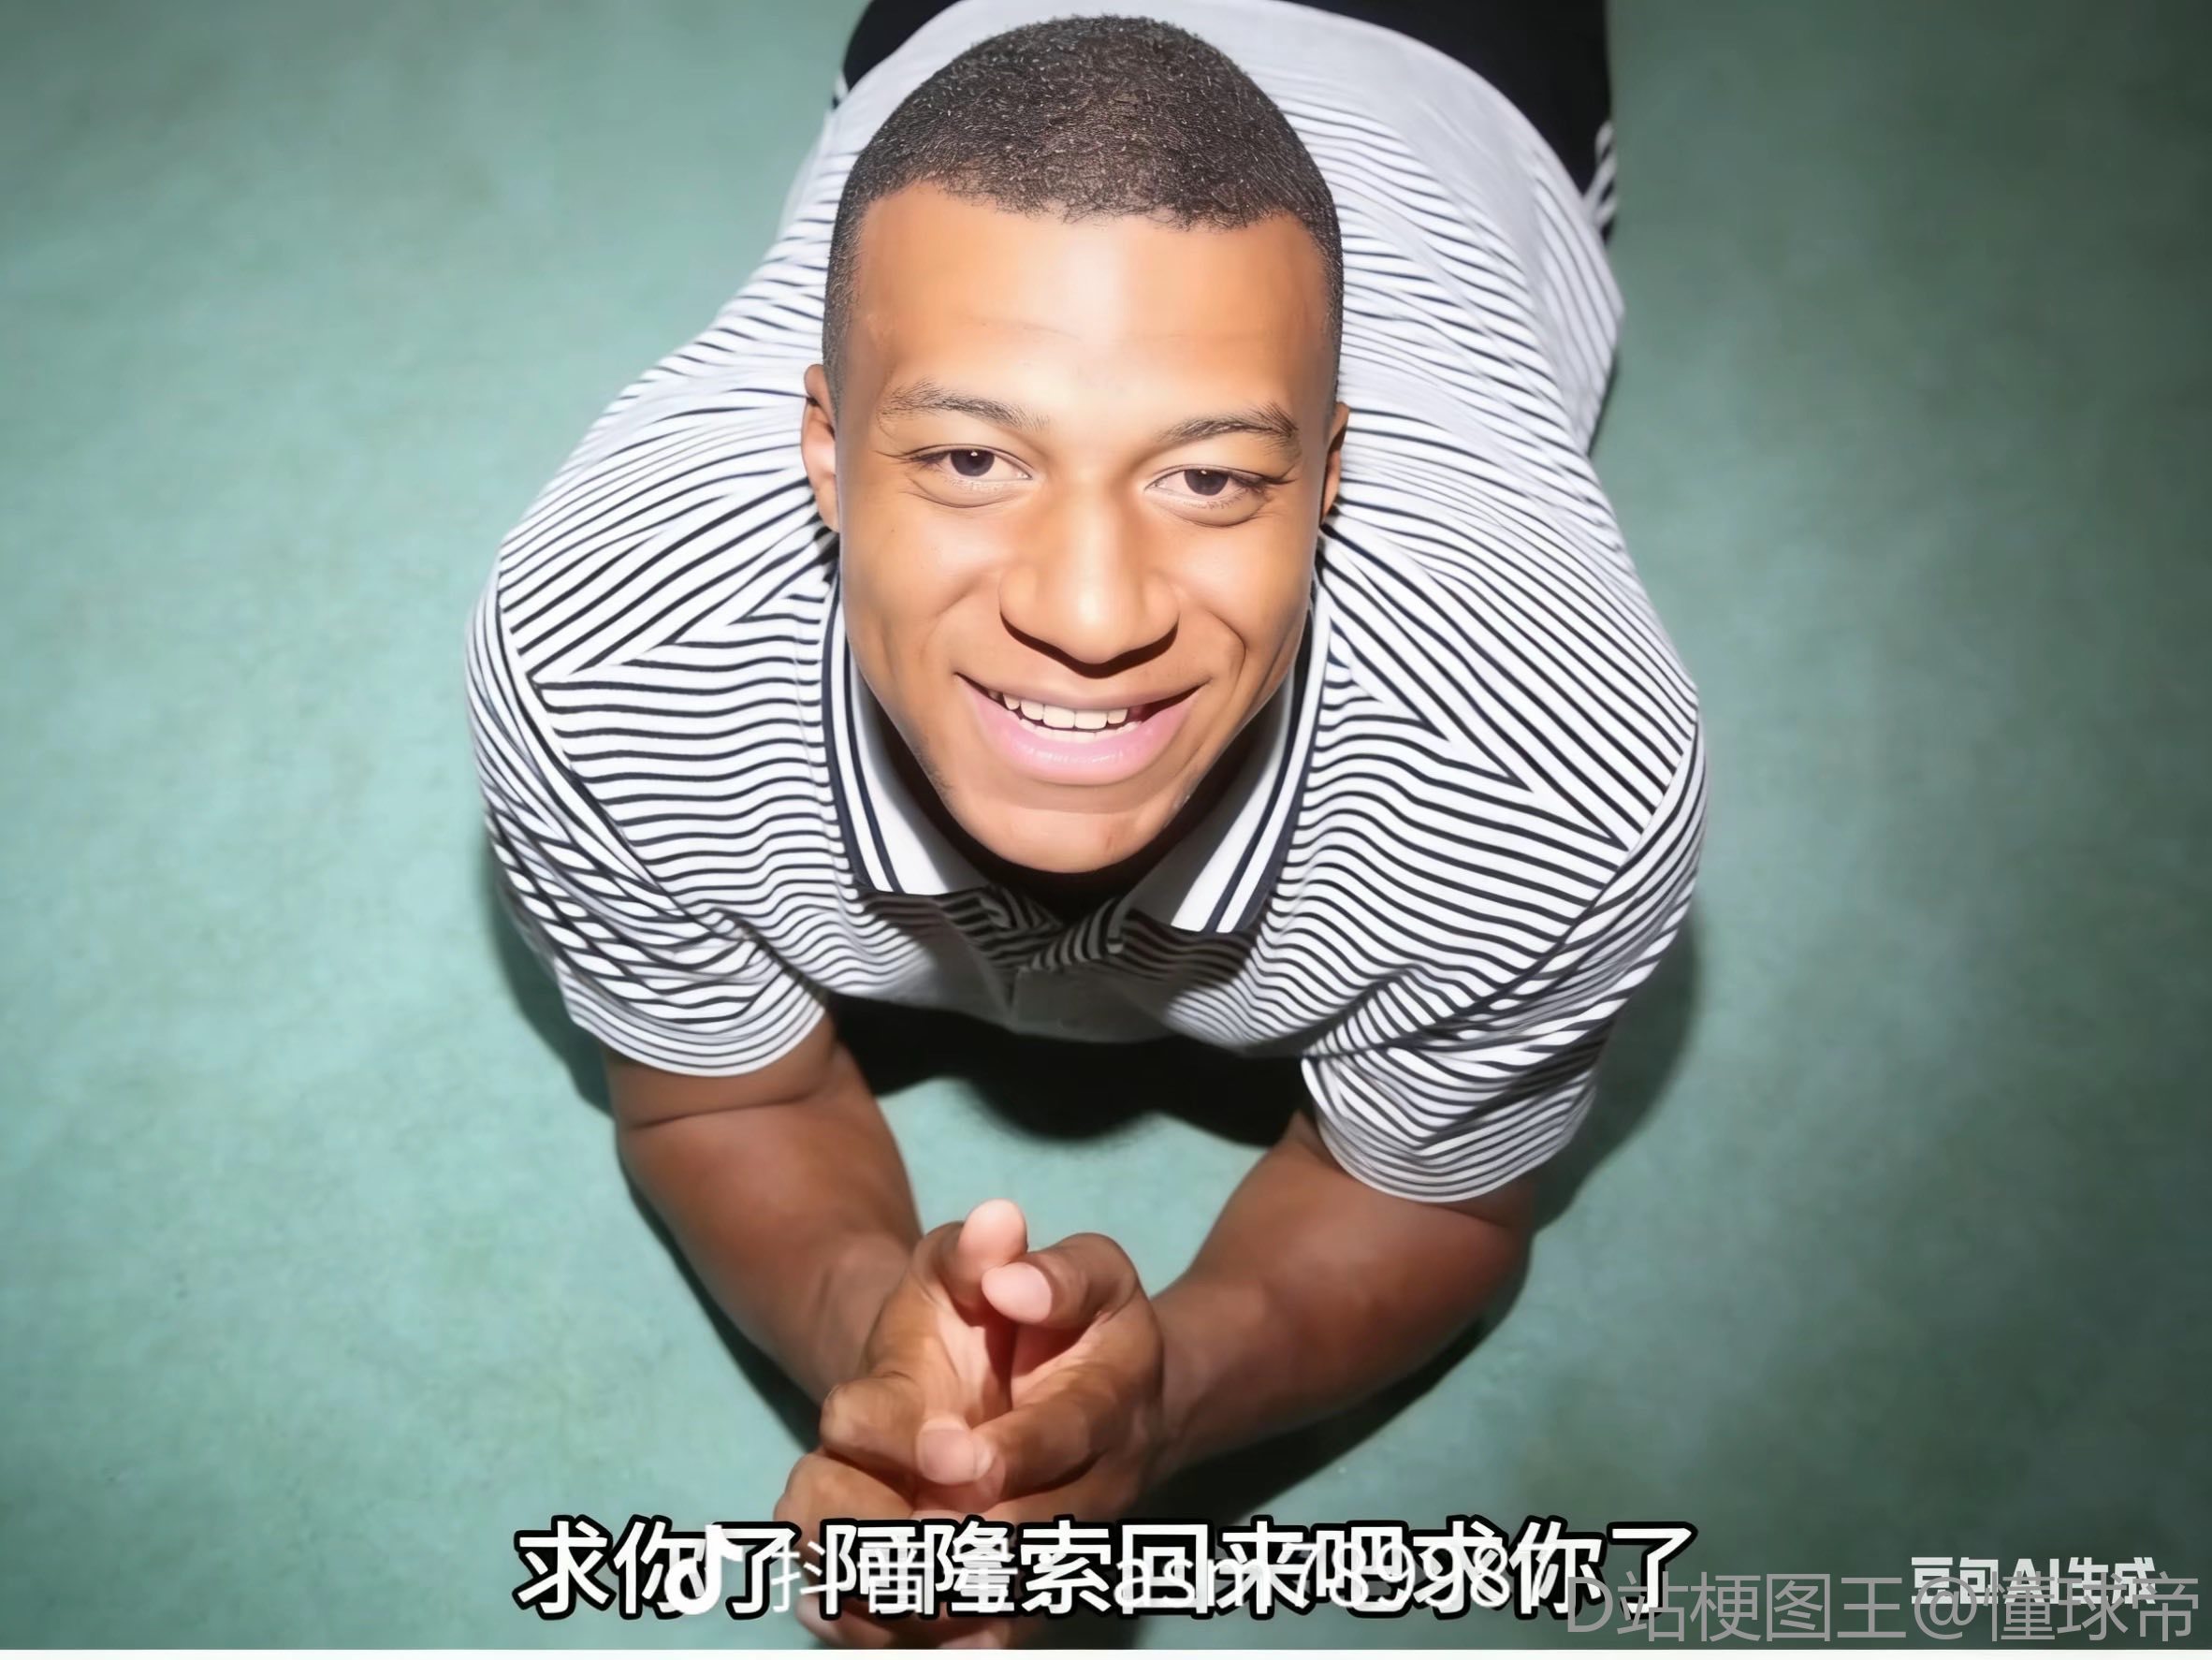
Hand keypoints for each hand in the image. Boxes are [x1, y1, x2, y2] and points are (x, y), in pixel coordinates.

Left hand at [777, 1200, 1171, 1645]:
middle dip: (962, 1537)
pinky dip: (903, 1630)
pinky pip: (975, 1629)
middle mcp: (1097, 1483)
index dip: (1014, 1450)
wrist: (1106, 1391)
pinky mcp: (1022, 1584)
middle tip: (892, 1526)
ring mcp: (1059, 1541)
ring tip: (837, 1565)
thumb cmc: (1070, 1316)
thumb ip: (1038, 1258)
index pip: (1071, 1431)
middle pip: (1038, 1535)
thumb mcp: (1072, 1265)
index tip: (945, 1454)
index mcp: (1114, 1396)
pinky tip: (824, 1607)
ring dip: (921, 1592)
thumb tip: (999, 1234)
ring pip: (1001, 1594)